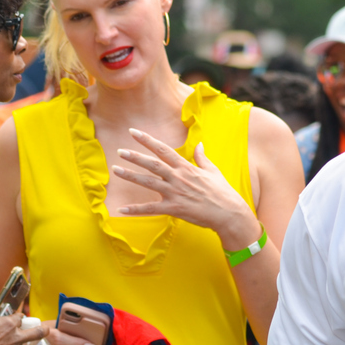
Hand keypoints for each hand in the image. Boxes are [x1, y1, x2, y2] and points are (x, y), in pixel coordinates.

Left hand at [113, 130, 258, 247]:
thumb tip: (199, 144)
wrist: (229, 213)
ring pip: (148, 182)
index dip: (147, 140)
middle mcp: (178, 177)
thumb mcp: (213, 171)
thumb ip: (202, 157)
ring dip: (130, 175)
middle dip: (135, 156)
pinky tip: (121, 210)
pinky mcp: (173, 208)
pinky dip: (135, 210)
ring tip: (116, 170)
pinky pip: (150, 209)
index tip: (133, 132)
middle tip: (119, 151)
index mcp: (186, 167)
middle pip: (152, 164)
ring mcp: (175, 193)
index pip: (163, 149)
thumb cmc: (222, 192)